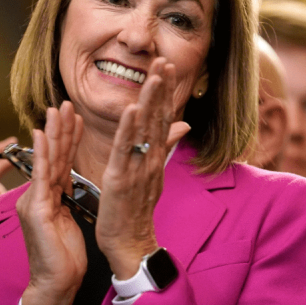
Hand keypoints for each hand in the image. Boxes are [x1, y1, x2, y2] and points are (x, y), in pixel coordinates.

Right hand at [17, 102, 85, 304]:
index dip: (69, 139)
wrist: (56, 282)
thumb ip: (68, 198)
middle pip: (54, 155)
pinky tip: (45, 136)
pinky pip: (43, 176)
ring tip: (57, 110)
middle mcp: (39, 194)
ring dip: (53, 133)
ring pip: (48, 160)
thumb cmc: (65, 256)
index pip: (62, 161)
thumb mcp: (70, 219)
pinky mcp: (36, 209)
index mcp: (50, 196)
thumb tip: (74, 184)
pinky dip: (45, 155)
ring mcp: (35, 200)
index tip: (77, 117)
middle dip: (60, 128)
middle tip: (66, 103)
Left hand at [96, 58, 182, 279]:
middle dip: (161, 88)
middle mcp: (151, 159)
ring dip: (150, 99)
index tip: (166, 67)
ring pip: (145, 128)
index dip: (165, 92)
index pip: (162, 118)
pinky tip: (132, 108)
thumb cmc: (137, 211)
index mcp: (155, 157)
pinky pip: (126, 150)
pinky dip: (129, 129)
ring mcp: (139, 168)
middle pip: (158, 117)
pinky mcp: (122, 179)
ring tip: (154, 75)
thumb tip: (183, 125)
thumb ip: (166, 147)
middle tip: (164, 60)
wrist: (131, 243)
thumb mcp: (153, 175)